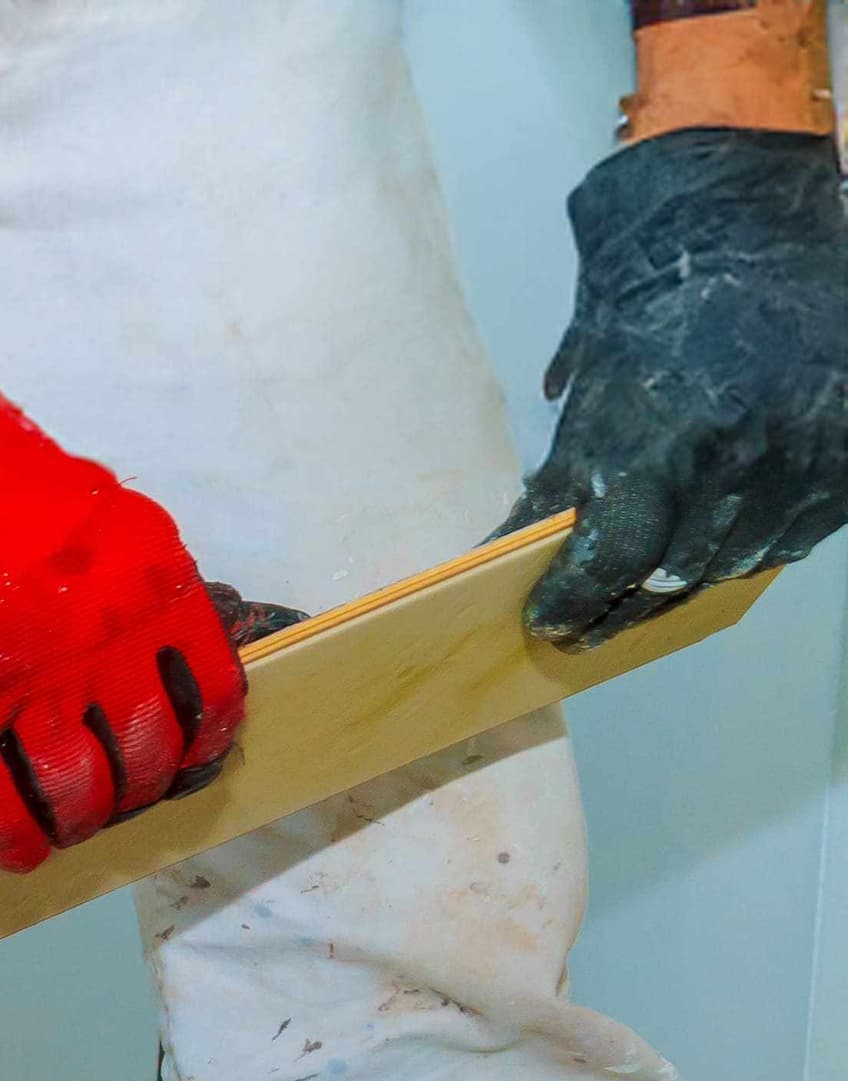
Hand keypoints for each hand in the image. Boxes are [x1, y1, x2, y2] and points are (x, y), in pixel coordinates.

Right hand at [0, 357, 254, 874]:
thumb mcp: (95, 522)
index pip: (208, 697)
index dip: (200, 751)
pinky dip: (12, 842)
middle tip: (114, 803)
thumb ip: (124, 596)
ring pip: (78, 790)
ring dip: (78, 822)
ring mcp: (24, 680)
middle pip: (143, 757)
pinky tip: (20, 853)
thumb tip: (147, 677)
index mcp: (150, 585)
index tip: (186, 768)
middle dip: (133, 796)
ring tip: (66, 827)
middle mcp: (99, 637)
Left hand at [508, 128, 847, 646]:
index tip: (550, 621)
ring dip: (686, 583)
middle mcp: (735, 463)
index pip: (606, 567)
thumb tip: (505, 558)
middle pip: (667, 582)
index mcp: (661, 449)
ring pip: (732, 565)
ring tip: (650, 587)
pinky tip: (718, 542)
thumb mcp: (588, 400)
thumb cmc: (649, 309)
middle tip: (591, 622)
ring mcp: (798, 460)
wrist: (744, 220)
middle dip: (620, 607)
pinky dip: (750, 547)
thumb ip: (554, 487)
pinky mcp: (843, 455)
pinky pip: (791, 537)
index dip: (572, 603)